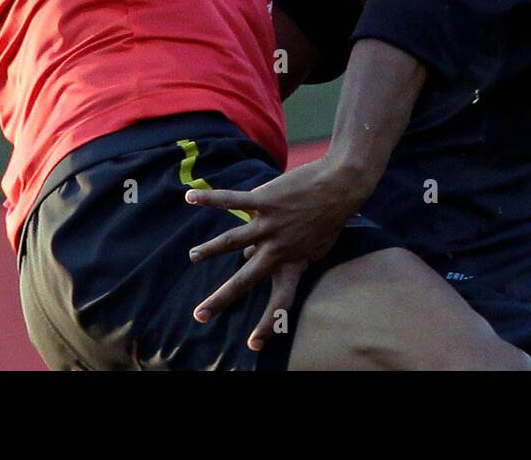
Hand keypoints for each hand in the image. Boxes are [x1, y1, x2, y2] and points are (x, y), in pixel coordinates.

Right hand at [185, 156, 369, 350]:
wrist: (340, 186)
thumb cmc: (330, 217)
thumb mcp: (317, 248)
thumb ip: (288, 257)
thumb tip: (252, 256)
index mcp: (293, 265)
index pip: (280, 303)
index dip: (267, 326)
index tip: (252, 345)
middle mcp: (278, 249)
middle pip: (244, 280)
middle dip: (220, 299)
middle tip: (199, 315)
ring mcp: (269, 225)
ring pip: (231, 242)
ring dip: (210, 250)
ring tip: (193, 256)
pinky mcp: (264, 201)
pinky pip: (231, 201)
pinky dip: (210, 200)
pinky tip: (190, 199)